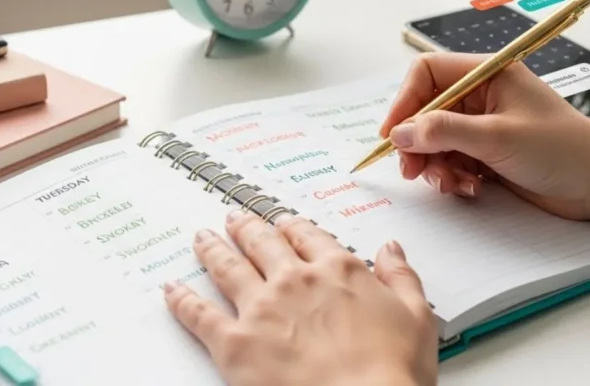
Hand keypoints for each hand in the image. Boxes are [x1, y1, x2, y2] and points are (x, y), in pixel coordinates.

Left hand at [163, 210, 438, 385]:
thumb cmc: (392, 373)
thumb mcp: (417, 318)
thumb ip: (401, 278)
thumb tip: (392, 250)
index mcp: (339, 271)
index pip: (309, 237)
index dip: (292, 227)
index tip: (283, 222)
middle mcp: (295, 281)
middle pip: (262, 244)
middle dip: (246, 228)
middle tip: (234, 218)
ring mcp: (261, 309)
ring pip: (227, 268)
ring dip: (212, 250)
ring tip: (201, 238)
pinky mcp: (234, 344)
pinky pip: (199, 315)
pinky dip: (182, 300)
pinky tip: (172, 290)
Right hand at [379, 52, 589, 220]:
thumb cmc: (561, 149)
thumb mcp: (496, 137)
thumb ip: (443, 132)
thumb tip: (400, 133)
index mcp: (487, 74)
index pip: (427, 74)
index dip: (405, 102)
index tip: (393, 135)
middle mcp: (482, 95)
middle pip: (426, 111)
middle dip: (418, 142)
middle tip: (413, 170)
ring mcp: (484, 125)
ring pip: (436, 140)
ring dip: (436, 165)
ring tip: (452, 184)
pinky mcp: (488, 152)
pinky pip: (453, 160)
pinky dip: (453, 176)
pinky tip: (470, 189)